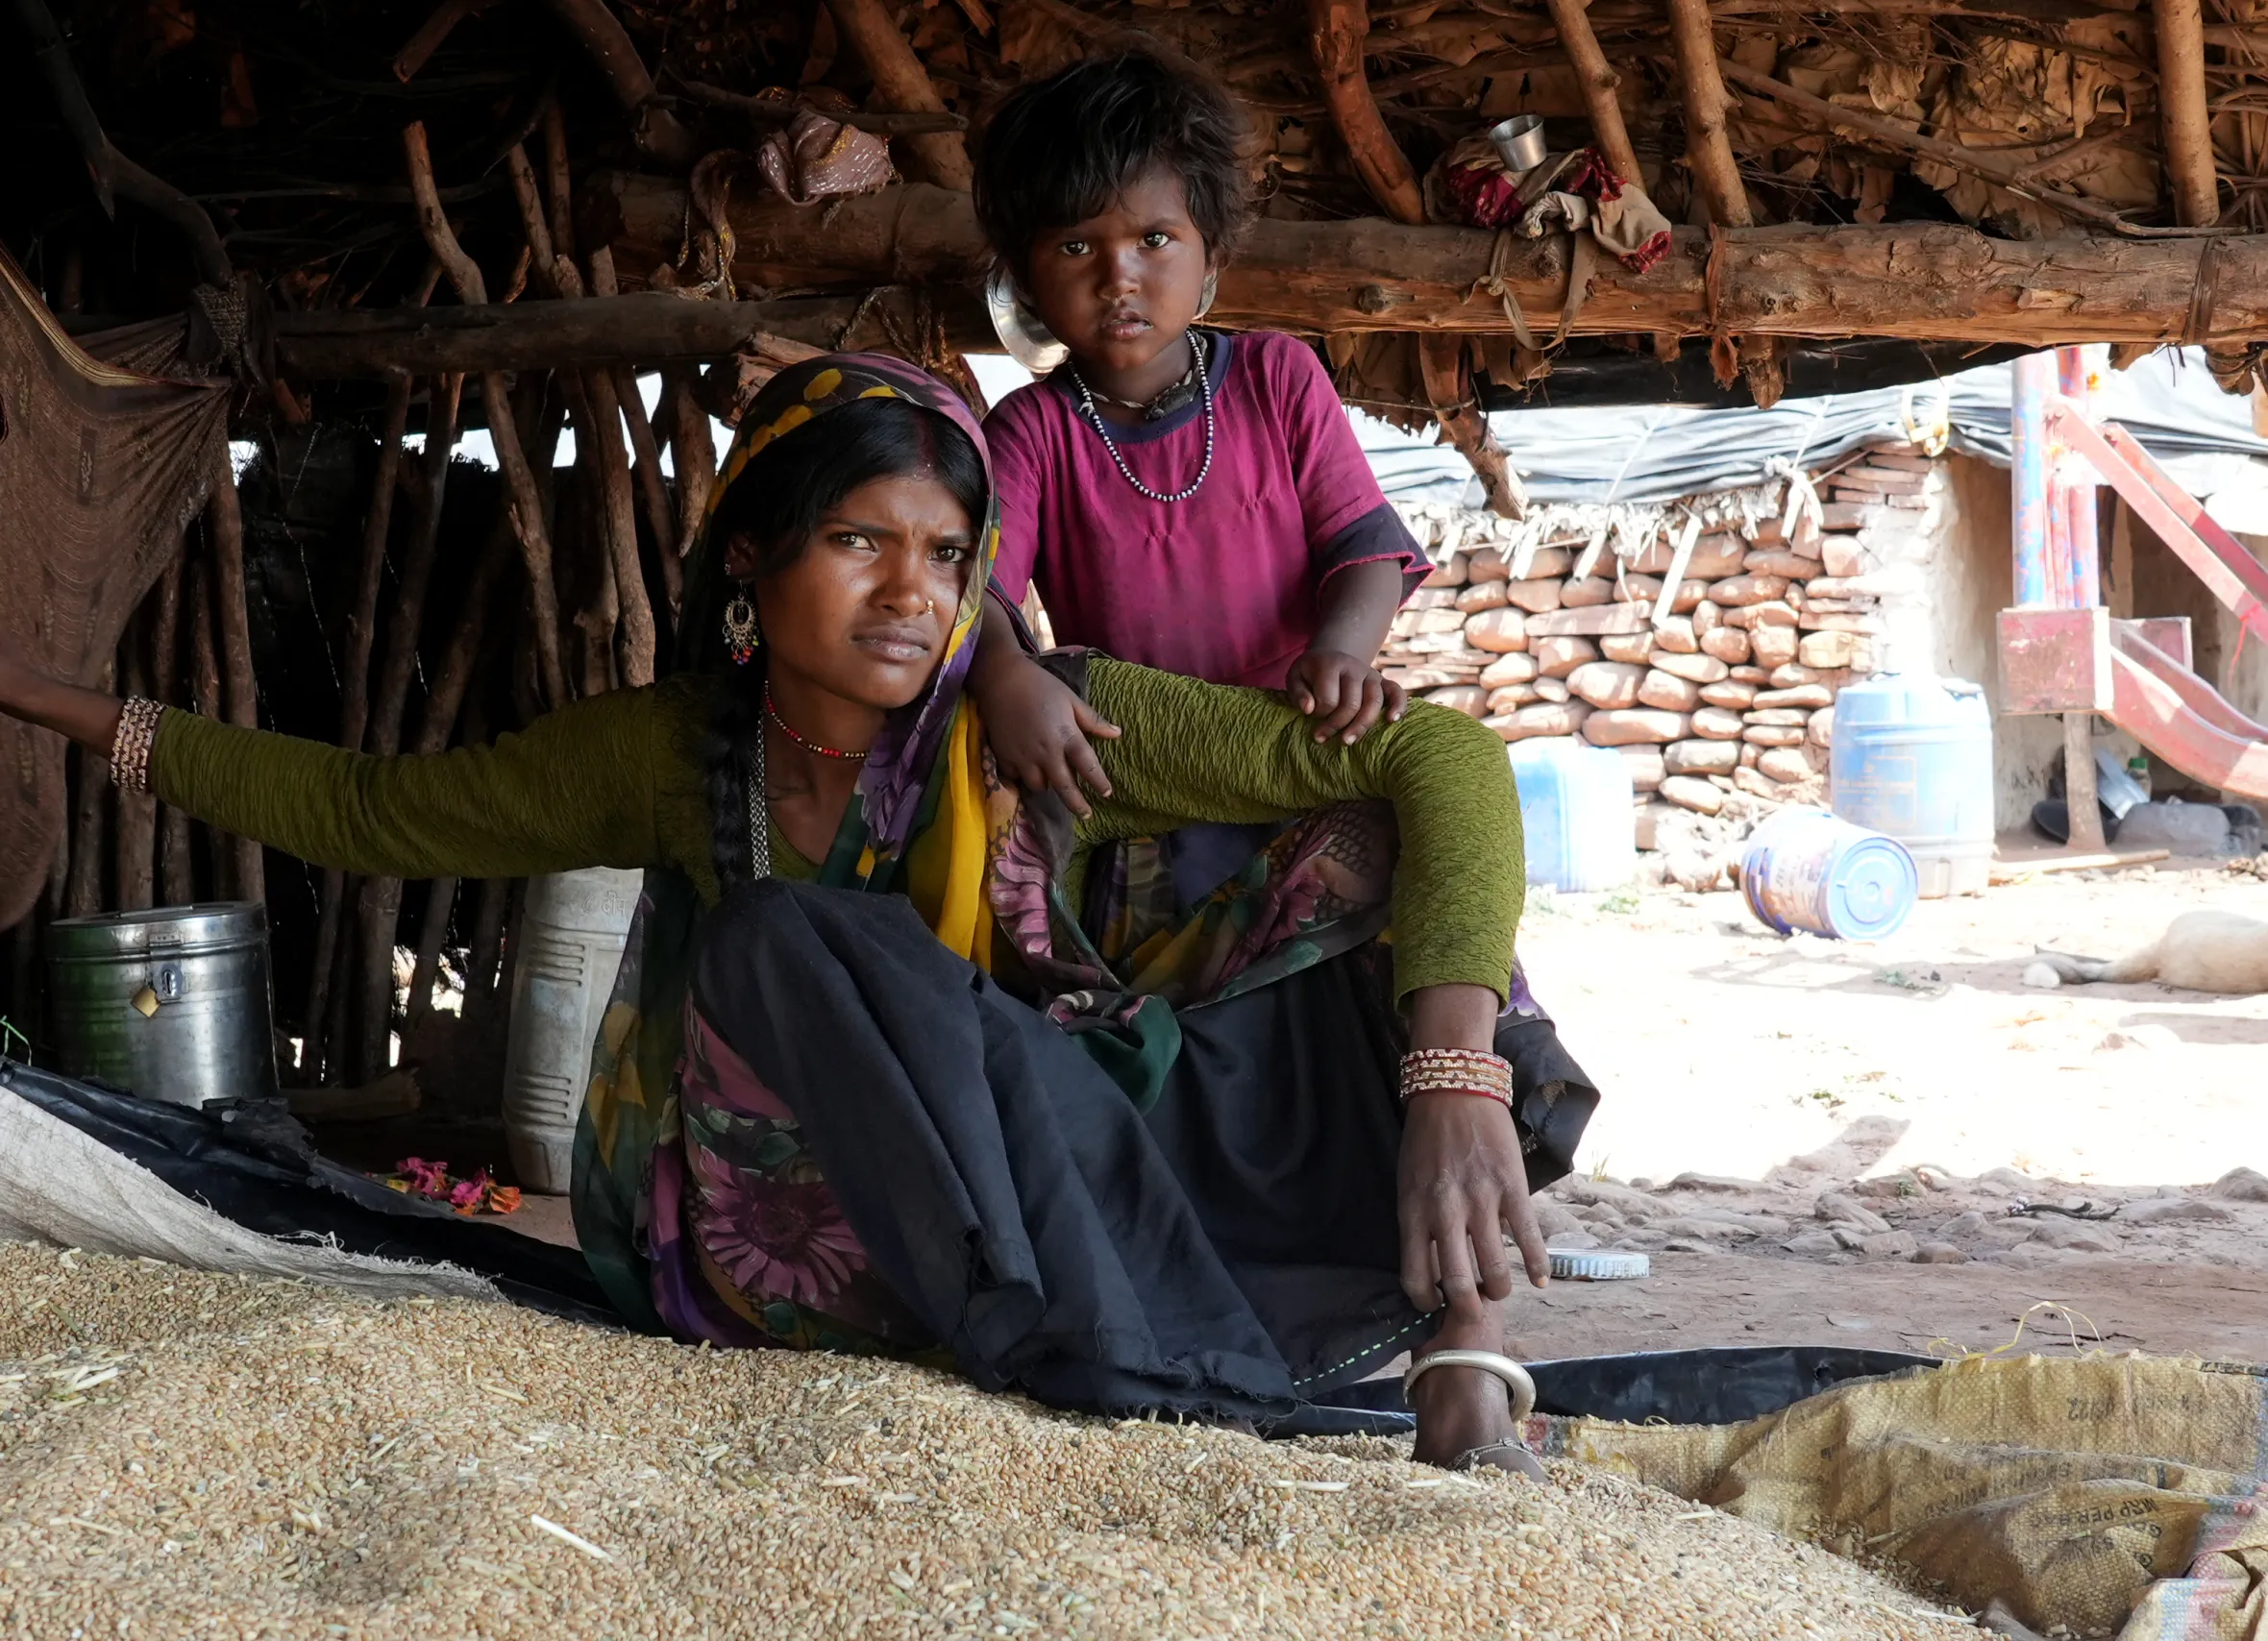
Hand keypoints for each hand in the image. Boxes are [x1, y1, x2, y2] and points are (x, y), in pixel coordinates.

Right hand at [968, 651, 1120, 817]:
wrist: (1001, 680)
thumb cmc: (1041, 686)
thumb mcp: (1071, 699)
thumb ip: (1092, 720)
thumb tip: (1117, 733)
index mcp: (1067, 736)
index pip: (1088, 767)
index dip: (1099, 782)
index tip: (1107, 794)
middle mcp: (1047, 753)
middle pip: (1065, 787)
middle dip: (1077, 804)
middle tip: (1086, 815)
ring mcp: (1025, 758)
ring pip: (1039, 786)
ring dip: (1048, 786)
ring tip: (1051, 780)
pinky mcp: (1005, 758)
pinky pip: (1016, 778)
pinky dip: (1023, 777)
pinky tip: (1026, 770)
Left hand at [1285, 648, 1404, 745]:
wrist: (1332, 657)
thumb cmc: (1311, 673)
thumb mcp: (1295, 677)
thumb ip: (1298, 693)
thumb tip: (1309, 709)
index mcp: (1331, 664)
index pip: (1328, 698)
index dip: (1319, 713)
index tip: (1310, 716)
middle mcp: (1354, 667)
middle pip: (1351, 703)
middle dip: (1335, 725)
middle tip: (1320, 738)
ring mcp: (1371, 674)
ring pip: (1374, 702)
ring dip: (1361, 725)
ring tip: (1347, 741)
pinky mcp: (1383, 682)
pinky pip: (1397, 692)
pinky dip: (1399, 706)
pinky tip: (1392, 721)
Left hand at [1396, 1092, 1548, 1318]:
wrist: (1454, 1091)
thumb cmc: (1425, 1139)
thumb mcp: (1408, 1182)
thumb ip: (1417, 1222)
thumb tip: (1431, 1265)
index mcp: (1414, 1211)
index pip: (1415, 1278)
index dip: (1426, 1301)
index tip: (1435, 1302)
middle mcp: (1445, 1212)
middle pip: (1458, 1284)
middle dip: (1467, 1307)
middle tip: (1473, 1308)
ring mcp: (1481, 1201)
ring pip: (1495, 1270)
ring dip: (1499, 1289)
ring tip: (1499, 1289)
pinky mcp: (1511, 1188)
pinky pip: (1527, 1238)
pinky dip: (1536, 1266)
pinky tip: (1539, 1281)